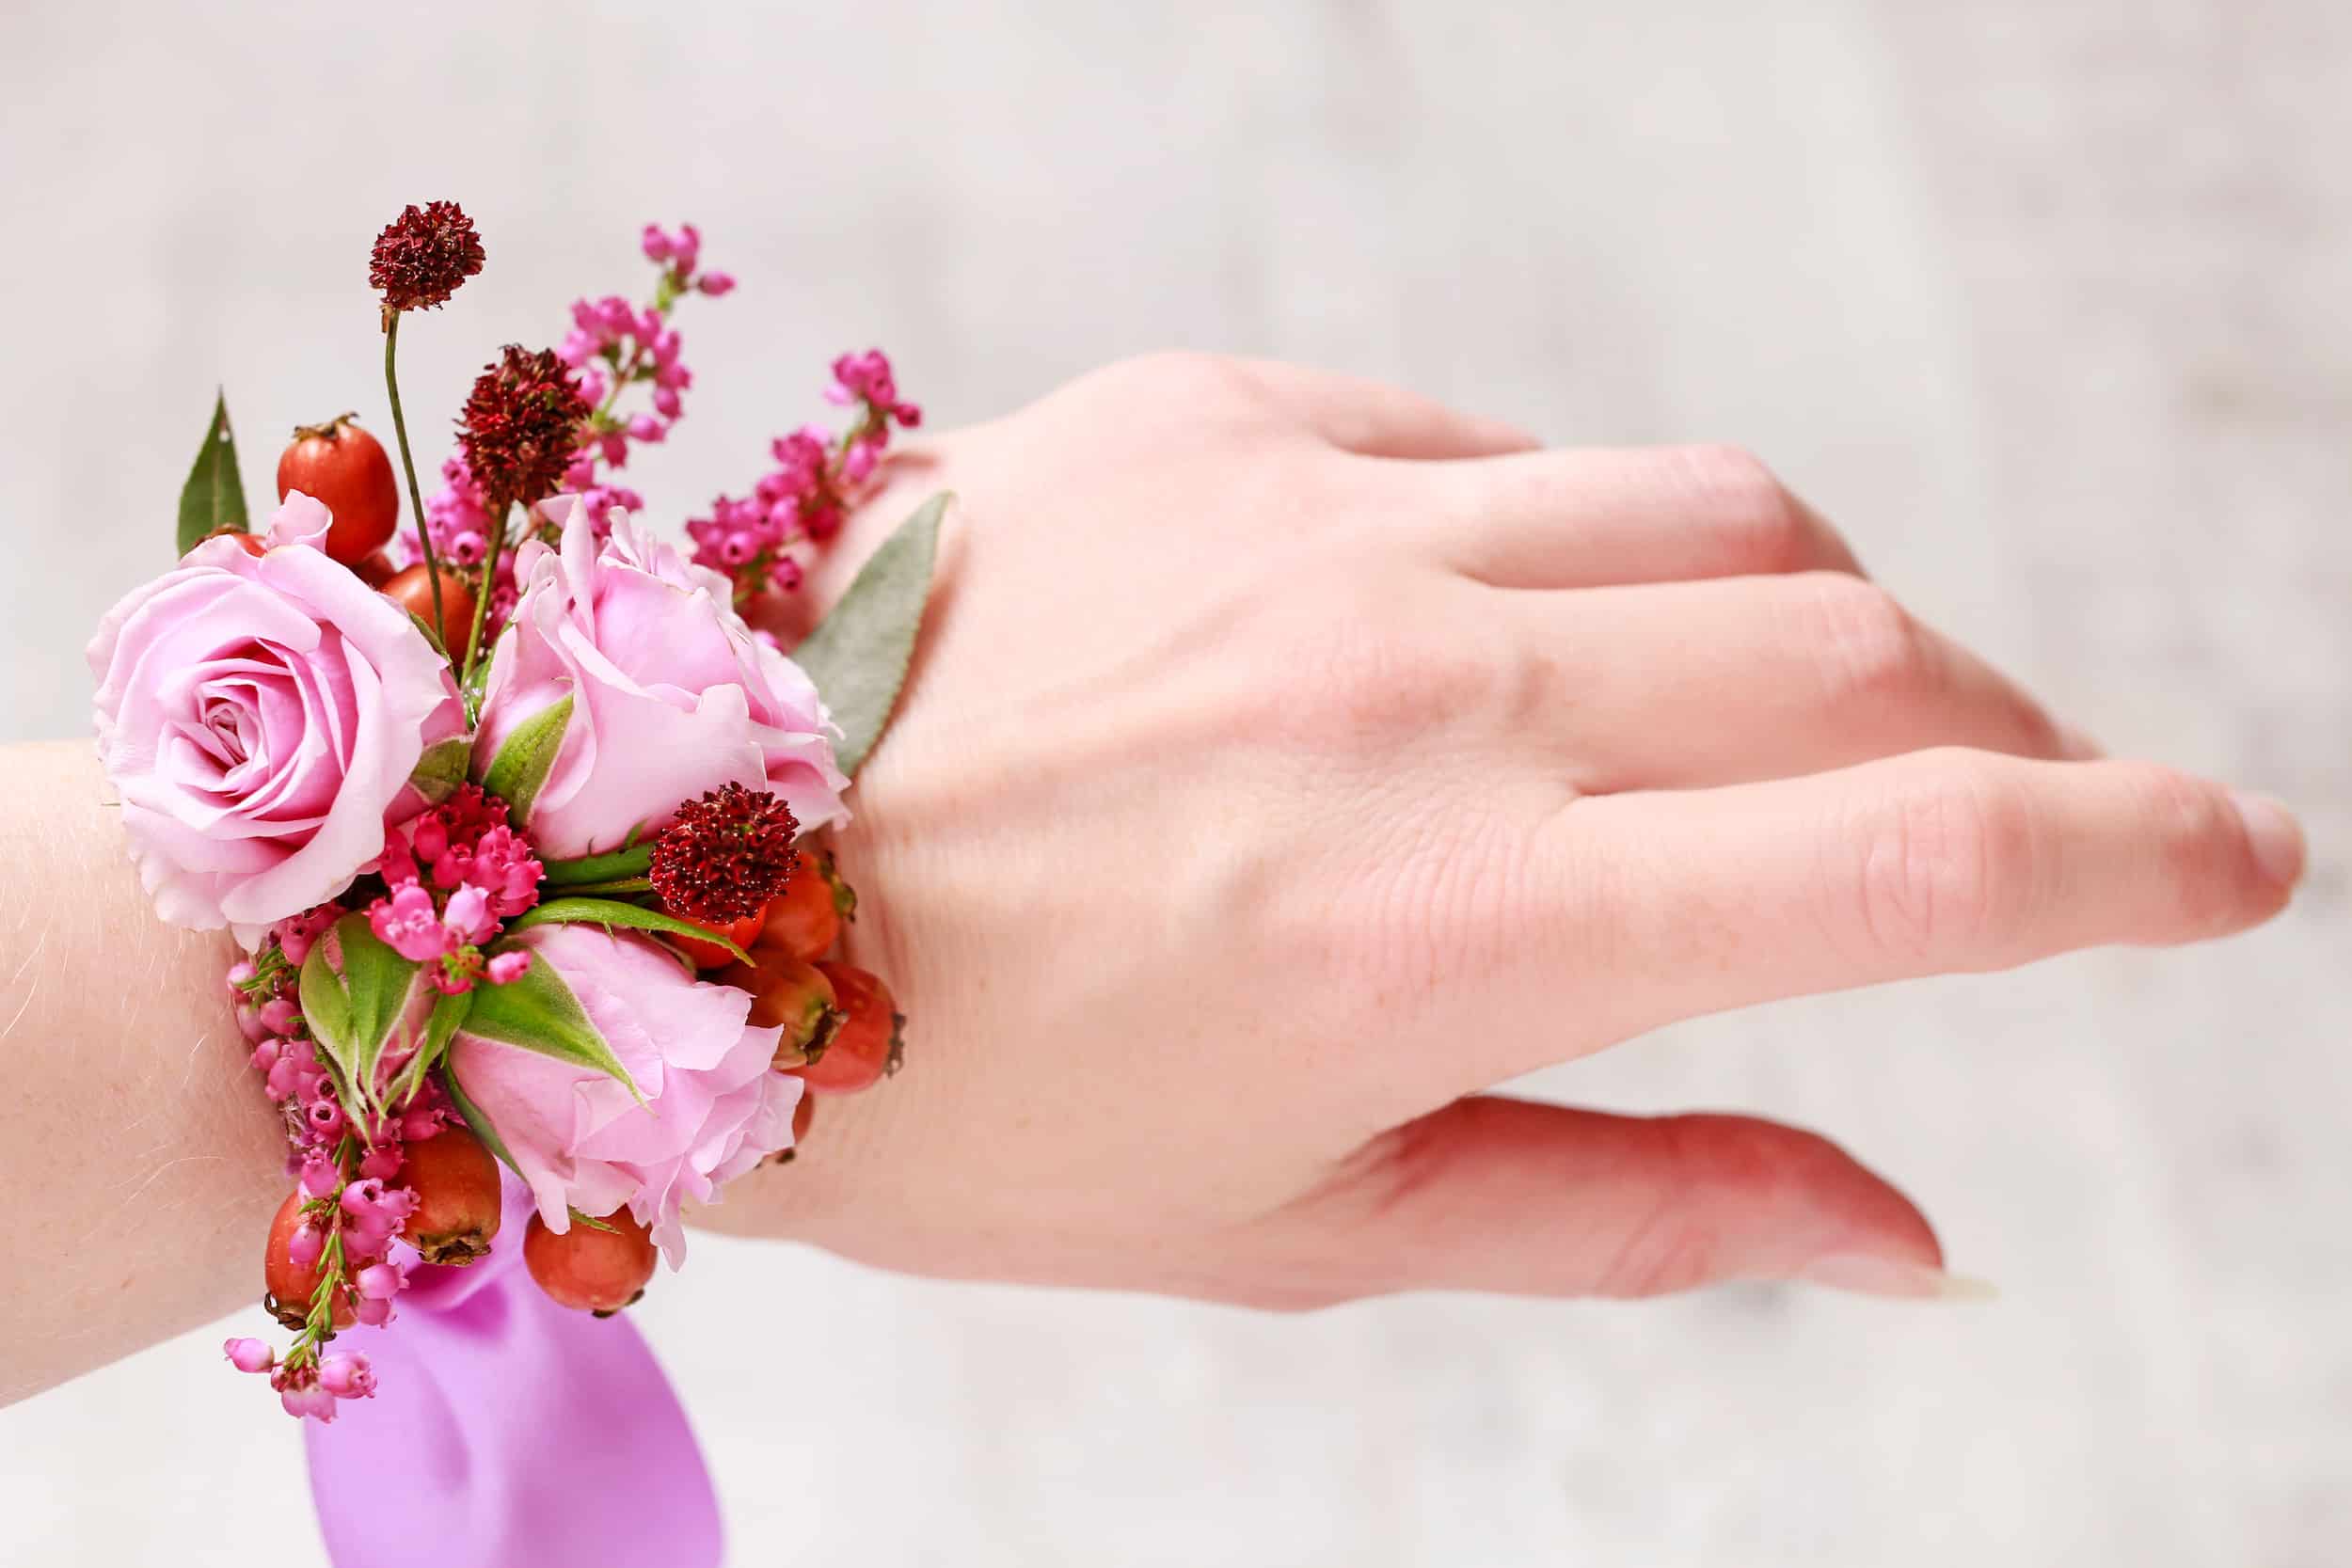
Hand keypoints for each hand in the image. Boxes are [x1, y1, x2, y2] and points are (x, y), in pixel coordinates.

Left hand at [705, 353, 2304, 1303]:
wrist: (669, 899)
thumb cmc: (979, 1110)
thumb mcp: (1312, 1229)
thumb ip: (1643, 1211)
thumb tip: (1917, 1230)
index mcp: (1449, 930)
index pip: (1914, 860)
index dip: (2138, 861)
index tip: (2237, 864)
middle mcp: (1415, 692)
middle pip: (1859, 651)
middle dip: (1998, 740)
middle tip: (2007, 815)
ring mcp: (1315, 518)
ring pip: (1719, 512)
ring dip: (1825, 621)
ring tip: (1798, 719)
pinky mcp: (1217, 412)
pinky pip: (1504, 447)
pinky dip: (1589, 545)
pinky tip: (1533, 634)